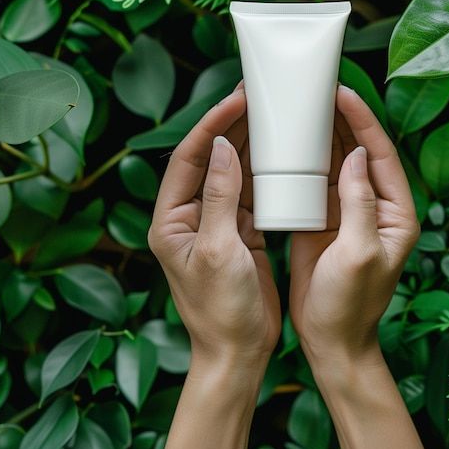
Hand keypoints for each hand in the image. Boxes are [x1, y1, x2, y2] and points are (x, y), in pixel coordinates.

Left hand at [147, 87, 280, 448]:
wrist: (238, 351)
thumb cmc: (221, 311)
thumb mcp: (219, 251)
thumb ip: (218, 197)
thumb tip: (219, 148)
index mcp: (171, 221)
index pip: (187, 159)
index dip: (209, 127)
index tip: (234, 102)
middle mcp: (189, 217)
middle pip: (208, 159)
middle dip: (228, 128)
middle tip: (253, 97)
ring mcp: (215, 223)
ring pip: (230, 172)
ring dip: (246, 144)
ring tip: (267, 114)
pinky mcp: (238, 231)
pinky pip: (249, 192)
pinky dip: (262, 171)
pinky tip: (277, 152)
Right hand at [290, 84, 419, 362]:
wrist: (330, 339)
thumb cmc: (351, 304)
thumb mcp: (360, 253)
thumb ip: (360, 203)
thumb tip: (356, 156)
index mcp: (396, 212)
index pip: (381, 154)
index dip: (363, 121)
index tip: (342, 94)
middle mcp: (375, 206)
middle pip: (359, 150)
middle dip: (342, 119)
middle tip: (320, 89)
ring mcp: (348, 211)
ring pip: (337, 162)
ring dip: (322, 134)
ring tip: (304, 106)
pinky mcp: (324, 219)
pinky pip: (316, 181)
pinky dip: (304, 160)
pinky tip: (289, 142)